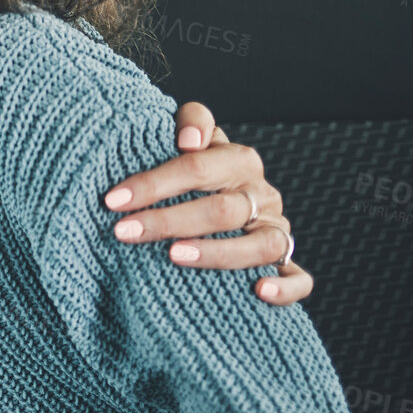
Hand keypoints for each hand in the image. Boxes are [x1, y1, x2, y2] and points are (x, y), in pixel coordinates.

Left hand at [102, 101, 311, 306]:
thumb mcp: (191, 137)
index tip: (113, 200)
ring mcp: (276, 230)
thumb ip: (191, 121)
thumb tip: (189, 139)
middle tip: (124, 232)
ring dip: (217, 253)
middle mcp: (261, 196)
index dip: (153, 183)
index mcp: (239, 161)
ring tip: (174, 257)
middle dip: (168, 221)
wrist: (222, 193)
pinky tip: (258, 292)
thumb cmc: (195, 168)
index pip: (196, 168)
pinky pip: (300, 279)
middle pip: (221, 210)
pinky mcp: (287, 262)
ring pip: (260, 246)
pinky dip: (284, 286)